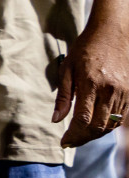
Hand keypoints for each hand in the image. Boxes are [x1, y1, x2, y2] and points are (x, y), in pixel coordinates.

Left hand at [54, 23, 128, 146]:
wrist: (111, 35)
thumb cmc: (84, 50)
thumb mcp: (67, 68)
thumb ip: (63, 96)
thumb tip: (56, 120)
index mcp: (90, 83)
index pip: (83, 118)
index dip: (73, 134)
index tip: (63, 141)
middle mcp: (109, 90)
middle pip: (98, 126)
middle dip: (83, 138)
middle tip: (70, 142)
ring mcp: (122, 93)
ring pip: (110, 125)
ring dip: (95, 135)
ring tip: (80, 137)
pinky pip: (120, 118)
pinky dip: (108, 127)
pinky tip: (95, 128)